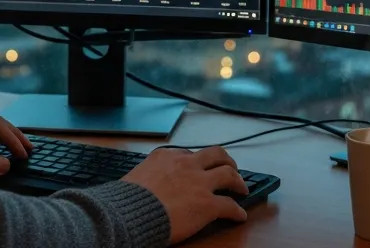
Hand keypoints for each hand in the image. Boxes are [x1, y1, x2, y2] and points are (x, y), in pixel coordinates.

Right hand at [122, 146, 247, 242]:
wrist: (128, 213)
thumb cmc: (126, 199)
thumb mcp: (136, 176)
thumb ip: (150, 175)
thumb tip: (149, 184)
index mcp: (167, 156)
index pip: (190, 154)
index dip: (200, 162)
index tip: (202, 167)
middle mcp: (186, 164)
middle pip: (216, 154)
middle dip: (227, 161)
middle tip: (231, 168)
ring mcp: (199, 183)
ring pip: (229, 174)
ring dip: (238, 181)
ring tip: (242, 188)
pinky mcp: (207, 204)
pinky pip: (229, 206)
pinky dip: (237, 211)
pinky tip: (240, 216)